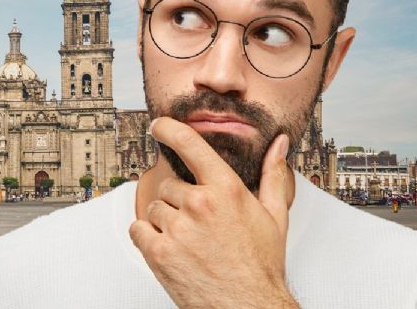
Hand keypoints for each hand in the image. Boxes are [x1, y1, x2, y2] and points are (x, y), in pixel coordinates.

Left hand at [128, 117, 297, 307]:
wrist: (248, 307)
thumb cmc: (261, 266)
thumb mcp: (275, 217)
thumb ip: (273, 175)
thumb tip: (279, 145)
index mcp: (227, 190)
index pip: (191, 145)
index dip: (170, 130)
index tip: (159, 125)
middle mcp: (200, 205)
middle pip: (168, 185)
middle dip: (178, 202)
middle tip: (199, 225)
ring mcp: (178, 229)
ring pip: (153, 208)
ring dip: (165, 221)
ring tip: (189, 241)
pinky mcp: (159, 252)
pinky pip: (138, 229)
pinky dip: (147, 237)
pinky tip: (170, 248)